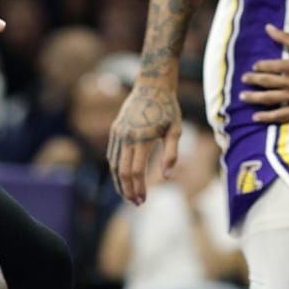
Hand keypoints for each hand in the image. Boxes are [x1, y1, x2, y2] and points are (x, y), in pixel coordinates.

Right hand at [107, 80, 181, 205]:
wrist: (152, 85)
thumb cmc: (168, 108)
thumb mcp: (176, 130)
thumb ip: (171, 154)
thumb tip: (166, 177)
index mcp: (143, 137)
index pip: (137, 171)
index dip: (139, 188)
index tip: (143, 200)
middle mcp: (127, 136)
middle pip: (123, 171)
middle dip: (128, 190)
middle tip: (135, 203)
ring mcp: (118, 132)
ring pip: (114, 164)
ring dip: (119, 182)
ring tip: (127, 194)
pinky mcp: (115, 129)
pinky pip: (112, 153)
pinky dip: (116, 168)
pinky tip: (122, 177)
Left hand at [238, 24, 288, 123]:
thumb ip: (286, 38)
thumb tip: (268, 28)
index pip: (268, 66)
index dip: (258, 67)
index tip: (254, 67)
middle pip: (266, 83)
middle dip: (252, 81)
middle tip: (243, 81)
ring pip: (271, 99)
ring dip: (255, 99)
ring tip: (243, 98)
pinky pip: (283, 115)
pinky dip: (269, 117)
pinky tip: (257, 117)